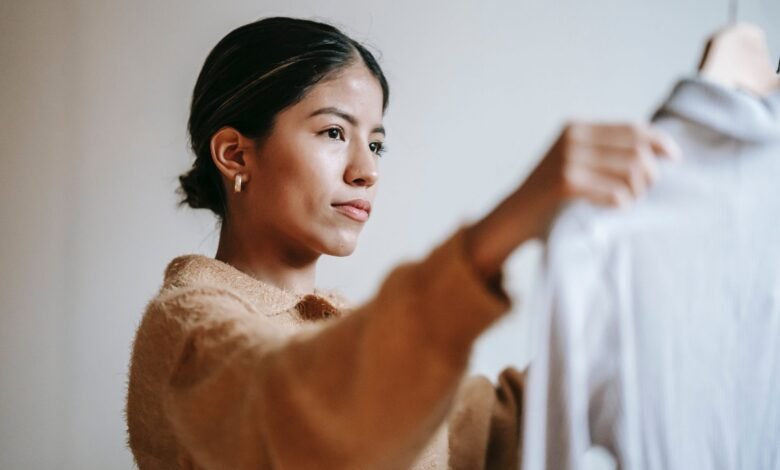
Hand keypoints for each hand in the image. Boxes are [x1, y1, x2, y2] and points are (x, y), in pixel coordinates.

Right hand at [464, 121, 681, 280]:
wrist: (512, 219)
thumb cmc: (548, 198)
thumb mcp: (574, 163)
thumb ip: (603, 152)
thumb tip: (654, 151)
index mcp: (575, 128)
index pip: (632, 128)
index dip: (659, 141)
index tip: (674, 158)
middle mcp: (572, 138)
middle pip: (637, 149)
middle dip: (649, 173)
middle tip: (642, 192)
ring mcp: (568, 159)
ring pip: (631, 170)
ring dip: (637, 191)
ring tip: (628, 201)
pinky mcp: (566, 183)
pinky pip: (616, 194)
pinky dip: (621, 204)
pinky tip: (611, 209)